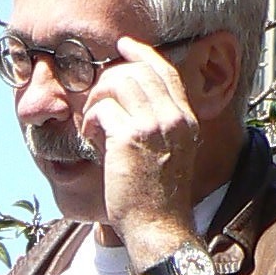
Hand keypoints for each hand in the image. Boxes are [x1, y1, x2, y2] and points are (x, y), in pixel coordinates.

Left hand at [82, 37, 200, 263]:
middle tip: (95, 104)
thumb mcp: (168, 155)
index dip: (141, 53)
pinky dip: (89, 120)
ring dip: (96, 99)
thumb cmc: (157, 201)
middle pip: (137, 71)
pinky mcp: (130, 138)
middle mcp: (174, 116)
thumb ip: (158, 127)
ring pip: (117, 83)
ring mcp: (153, 125)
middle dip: (109, 80)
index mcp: (186, 118)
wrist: (159, 229)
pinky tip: (89, 139)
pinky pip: (102, 109)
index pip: (164, 70)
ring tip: (91, 125)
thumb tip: (129, 105)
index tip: (123, 46)